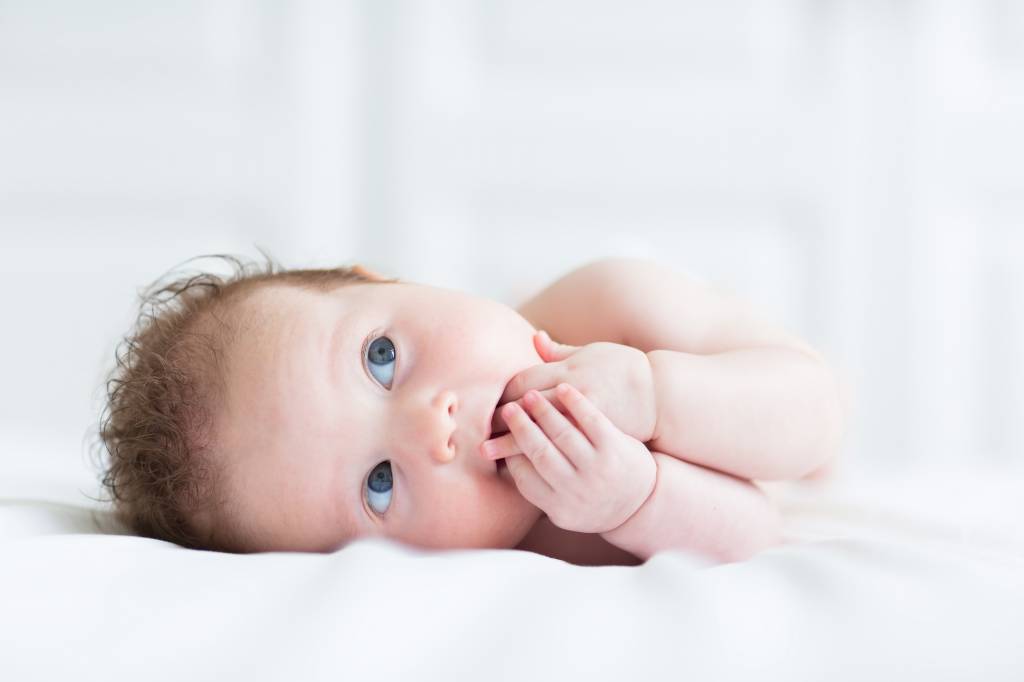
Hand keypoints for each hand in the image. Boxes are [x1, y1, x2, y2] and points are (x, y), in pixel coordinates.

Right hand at [480, 382, 656, 533]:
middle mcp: (576, 490)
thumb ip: (539, 488)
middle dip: (519, 427)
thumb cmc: (595, 499)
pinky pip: (591, 419)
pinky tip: (563, 389)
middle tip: (504, 411)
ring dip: (542, 411)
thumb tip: (506, 462)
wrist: (645, 501)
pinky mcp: (615, 447)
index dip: (509, 451)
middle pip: (539, 452)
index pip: (523, 475)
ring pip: (562, 433)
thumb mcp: (568, 509)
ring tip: (529, 397)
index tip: (499, 433)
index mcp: (559, 507)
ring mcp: (597, 468)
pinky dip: (575, 402)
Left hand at [491, 331, 657, 443]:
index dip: (504, 394)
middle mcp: (575, 394)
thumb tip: (533, 337)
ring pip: (540, 435)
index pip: (525, 381)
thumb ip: (559, 353)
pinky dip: (539, 459)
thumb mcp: (591, 354)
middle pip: (527, 409)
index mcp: (571, 371)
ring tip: (488, 453)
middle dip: (501, 421)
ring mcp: (584, 420)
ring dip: (511, 444)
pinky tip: (523, 466)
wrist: (659, 396)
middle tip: (477, 431)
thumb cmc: (622, 370)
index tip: (488, 404)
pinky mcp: (595, 444)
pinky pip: (561, 453)